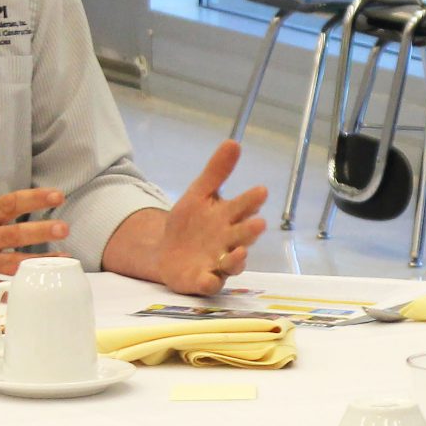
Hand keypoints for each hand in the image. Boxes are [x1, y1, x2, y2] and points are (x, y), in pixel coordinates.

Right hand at [0, 150, 67, 297]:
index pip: (7, 204)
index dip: (33, 199)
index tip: (57, 195)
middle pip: (12, 234)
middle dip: (40, 231)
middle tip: (64, 227)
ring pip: (9, 263)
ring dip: (37, 262)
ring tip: (63, 259)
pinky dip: (14, 291)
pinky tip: (35, 289)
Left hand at [149, 140, 268, 294]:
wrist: (166, 251)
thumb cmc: (190, 223)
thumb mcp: (199, 194)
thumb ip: (216, 172)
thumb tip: (233, 142)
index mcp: (229, 218)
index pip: (243, 207)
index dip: (251, 201)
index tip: (260, 191)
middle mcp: (229, 242)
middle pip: (243, 236)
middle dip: (250, 231)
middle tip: (258, 223)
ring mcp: (218, 263)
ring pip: (233, 263)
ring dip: (237, 258)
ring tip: (241, 250)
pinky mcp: (203, 280)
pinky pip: (209, 283)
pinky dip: (210, 281)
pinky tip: (208, 276)